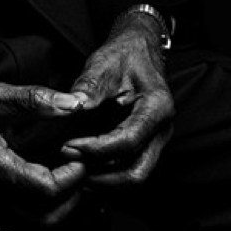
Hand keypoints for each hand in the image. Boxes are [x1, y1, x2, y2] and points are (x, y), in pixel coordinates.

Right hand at [0, 69, 87, 225]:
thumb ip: (33, 100)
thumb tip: (71, 104)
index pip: (47, 189)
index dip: (73, 172)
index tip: (80, 150)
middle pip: (47, 217)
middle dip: (73, 195)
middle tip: (81, 167)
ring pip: (36, 221)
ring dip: (61, 204)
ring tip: (70, 173)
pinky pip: (24, 213)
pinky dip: (44, 202)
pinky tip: (49, 173)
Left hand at [60, 14, 174, 188]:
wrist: (139, 50)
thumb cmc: (123, 54)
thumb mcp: (103, 62)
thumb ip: (89, 86)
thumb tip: (72, 107)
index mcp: (158, 106)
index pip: (128, 141)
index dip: (96, 149)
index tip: (68, 146)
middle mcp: (163, 129)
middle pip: (137, 171)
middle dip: (102, 176)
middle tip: (70, 167)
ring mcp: (157, 140)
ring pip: (135, 175)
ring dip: (104, 180)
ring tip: (73, 171)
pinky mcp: (147, 144)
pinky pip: (130, 168)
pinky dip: (108, 174)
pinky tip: (84, 166)